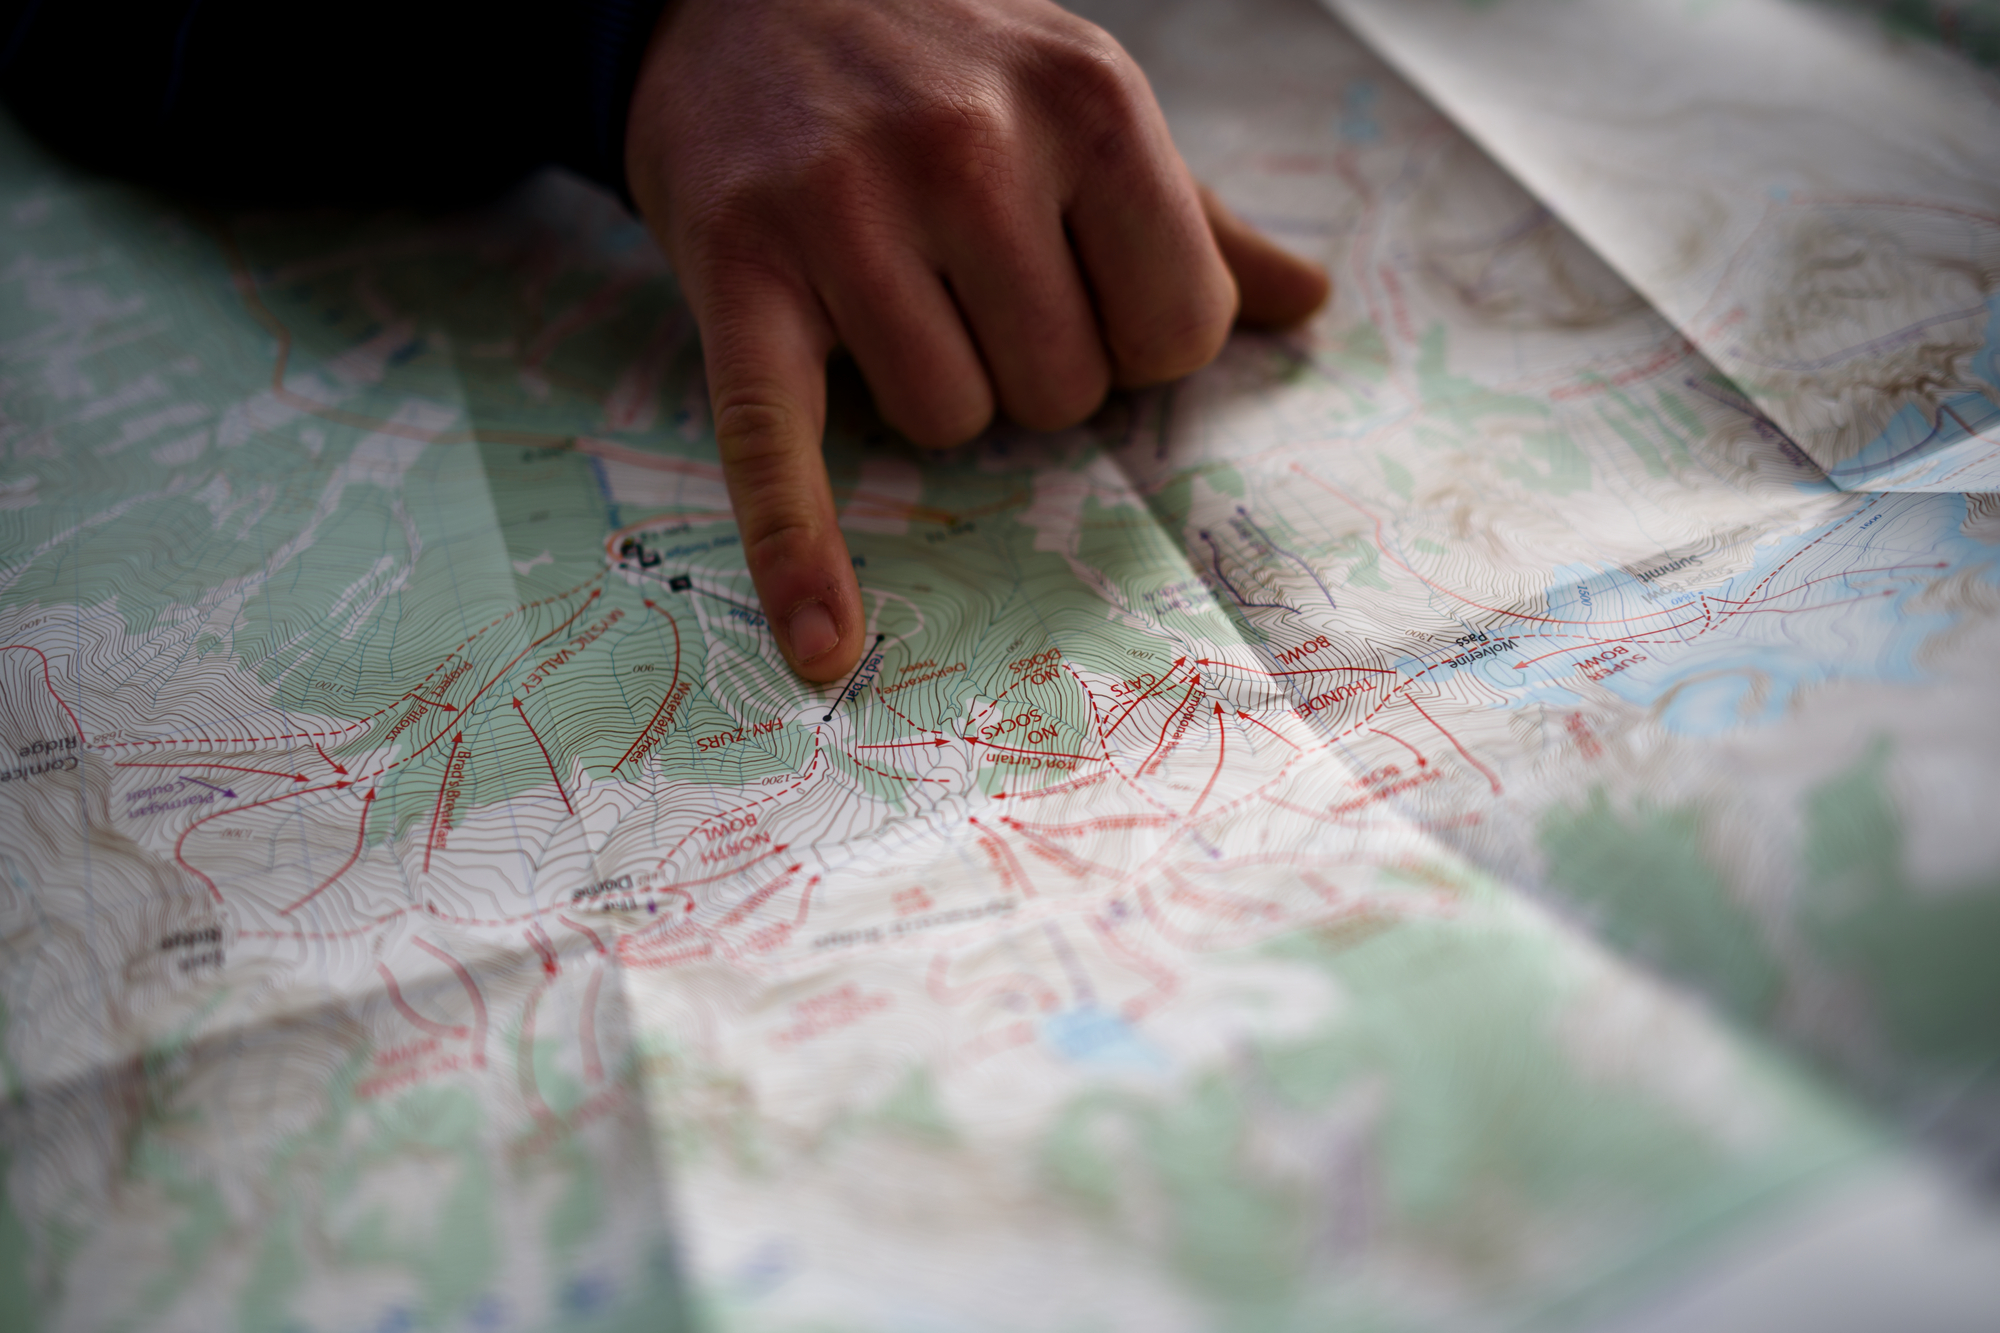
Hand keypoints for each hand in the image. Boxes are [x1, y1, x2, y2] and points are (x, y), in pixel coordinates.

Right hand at [625, 0, 1330, 680]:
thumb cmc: (942, 61)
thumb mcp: (1080, 98)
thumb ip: (1193, 215)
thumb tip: (1309, 303)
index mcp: (1093, 106)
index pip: (1180, 335)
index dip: (1136, 343)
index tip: (1077, 292)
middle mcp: (974, 147)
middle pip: (1060, 394)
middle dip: (1024, 367)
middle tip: (963, 280)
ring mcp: (848, 206)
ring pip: (947, 424)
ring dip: (928, 393)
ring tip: (883, 292)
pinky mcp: (742, 265)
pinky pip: (780, 444)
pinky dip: (798, 554)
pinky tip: (823, 643)